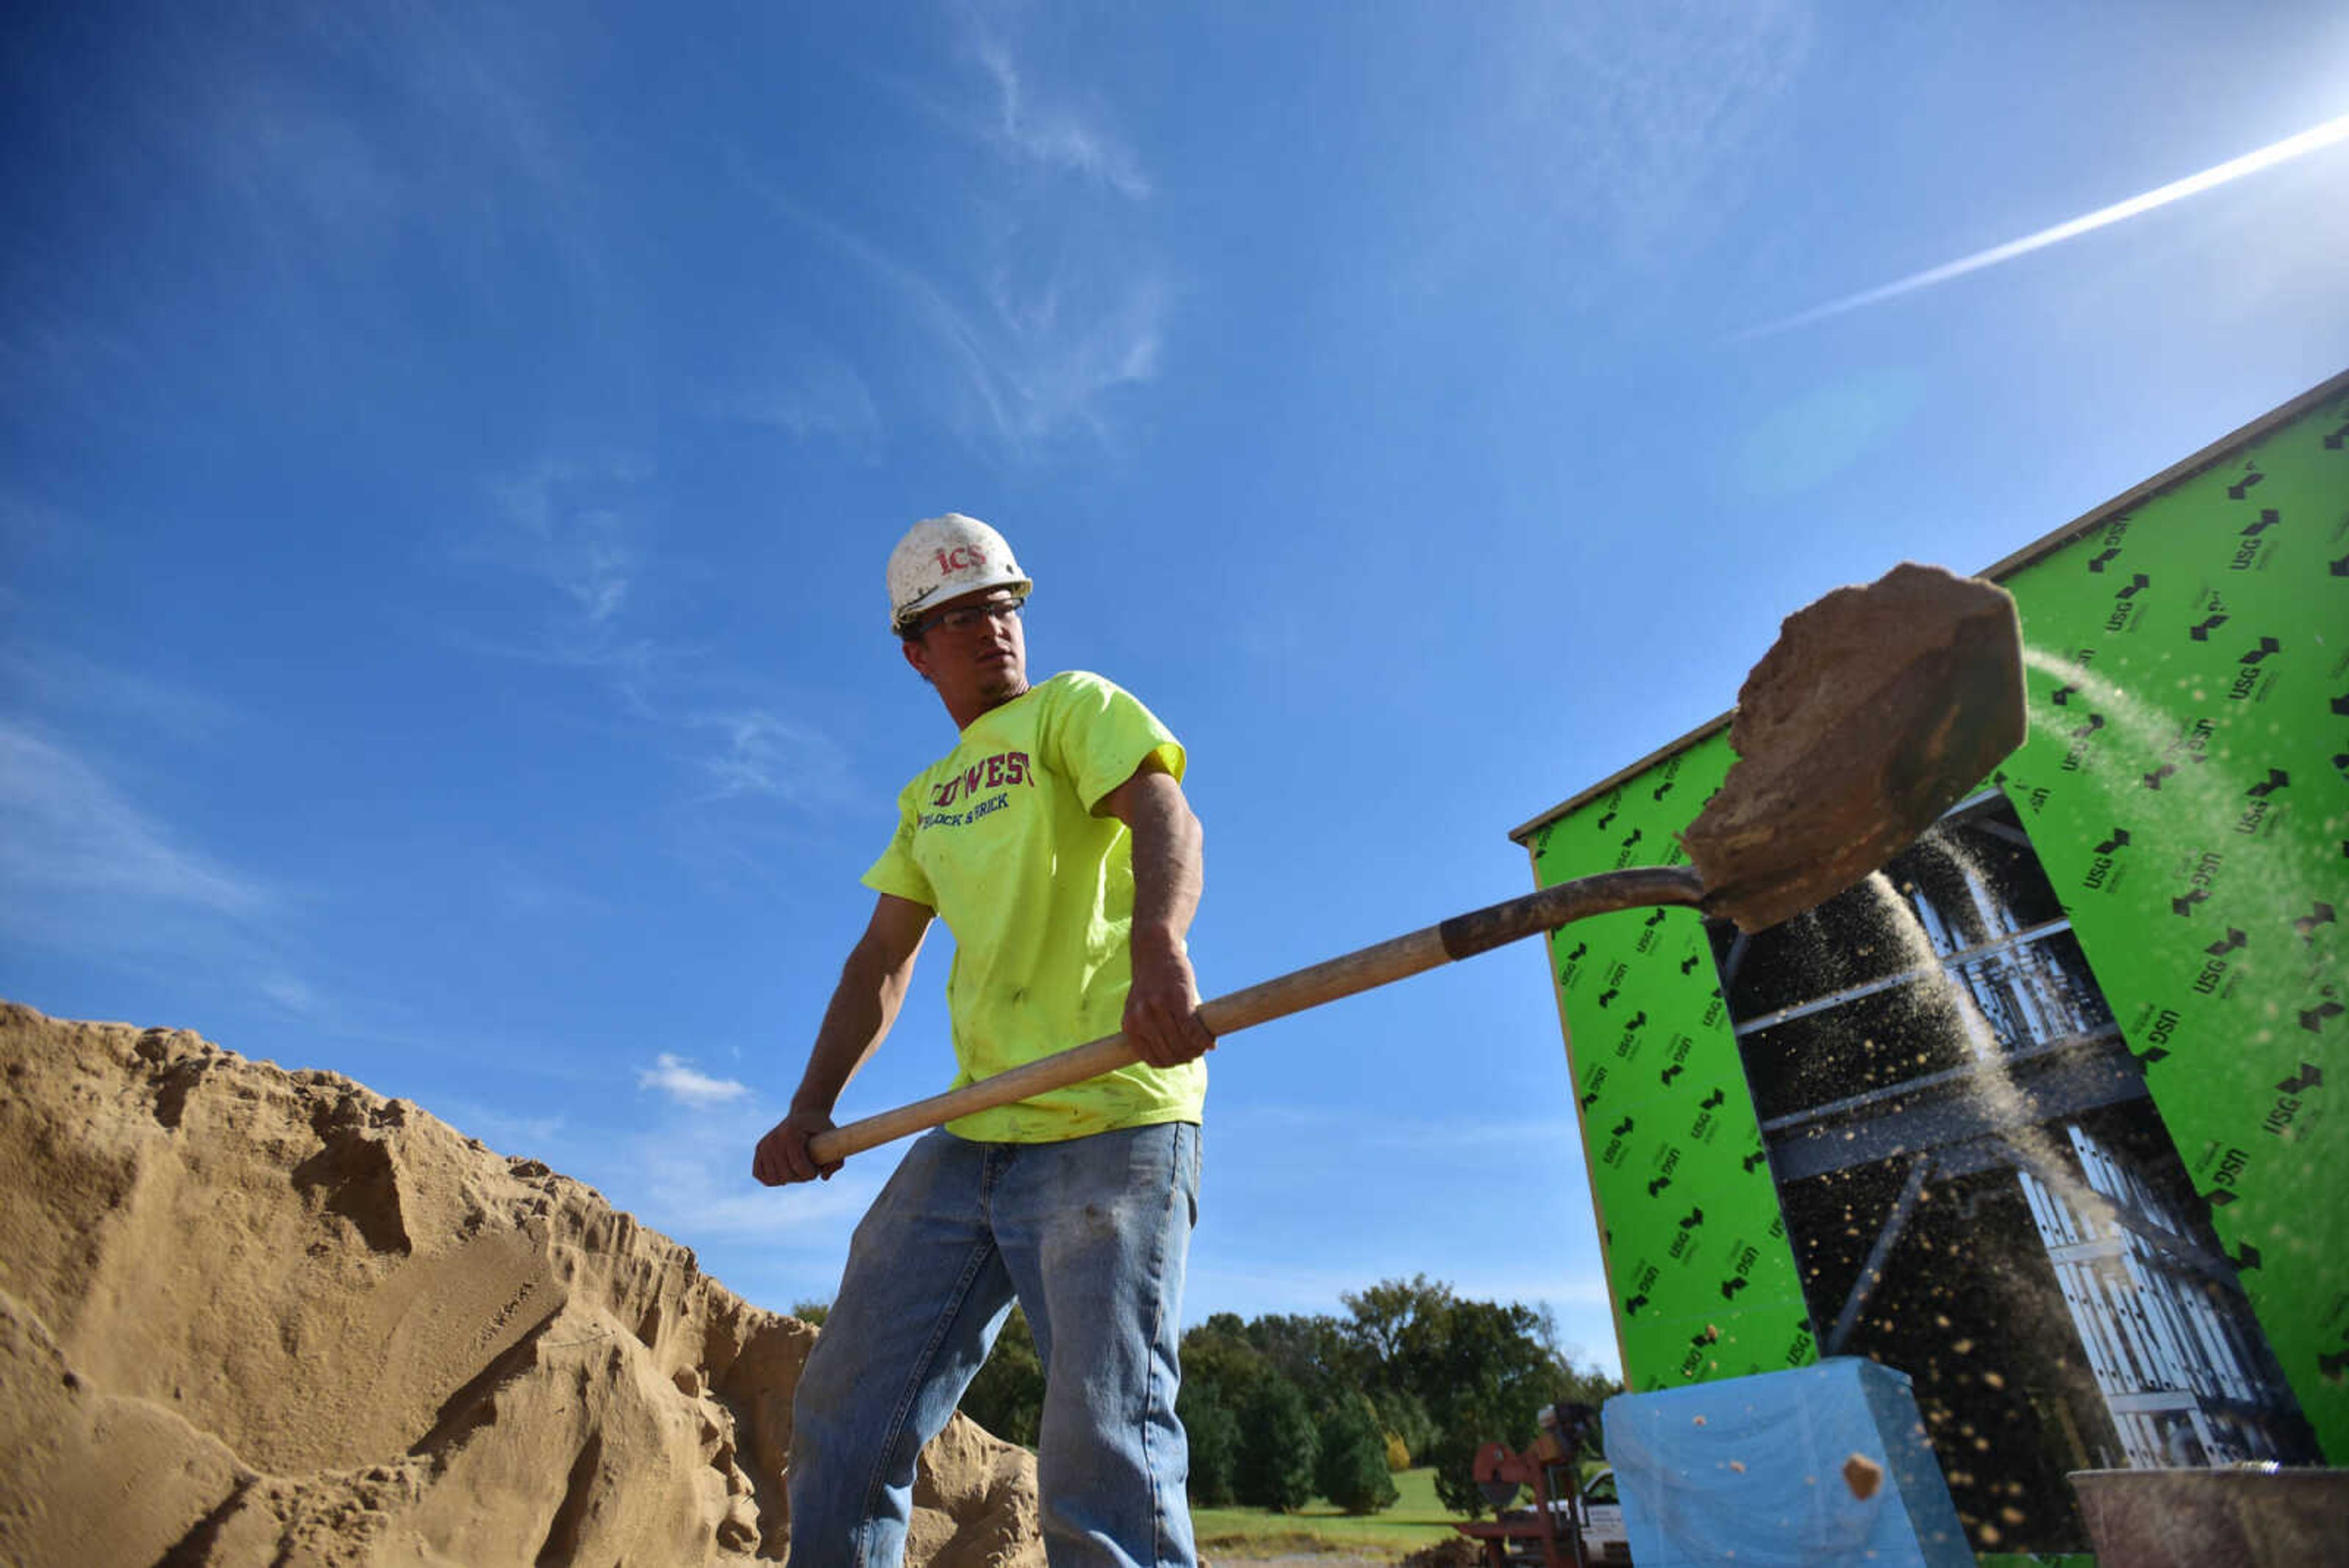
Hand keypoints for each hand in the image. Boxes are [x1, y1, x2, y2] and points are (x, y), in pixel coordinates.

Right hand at [753, 1107, 841, 1186]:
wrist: (805, 1113)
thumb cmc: (820, 1128)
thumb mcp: (833, 1139)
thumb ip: (836, 1160)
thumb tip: (824, 1178)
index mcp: (791, 1134)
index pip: (799, 1166)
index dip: (811, 1174)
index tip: (817, 1170)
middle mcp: (775, 1138)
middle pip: (786, 1175)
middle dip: (801, 1178)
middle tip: (809, 1169)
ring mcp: (765, 1144)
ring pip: (773, 1178)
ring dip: (788, 1180)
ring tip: (797, 1170)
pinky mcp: (759, 1149)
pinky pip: (759, 1174)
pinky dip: (771, 1179)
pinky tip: (783, 1173)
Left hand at [1124, 940, 1215, 1068]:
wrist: (1154, 950)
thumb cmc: (1151, 982)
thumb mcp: (1139, 1008)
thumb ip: (1148, 1030)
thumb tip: (1171, 1057)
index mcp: (1130, 1026)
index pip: (1153, 1059)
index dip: (1171, 1063)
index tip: (1182, 1059)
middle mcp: (1142, 1019)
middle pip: (1170, 1054)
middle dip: (1186, 1058)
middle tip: (1197, 1053)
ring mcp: (1159, 1009)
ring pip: (1182, 1044)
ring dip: (1197, 1051)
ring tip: (1204, 1047)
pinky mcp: (1177, 999)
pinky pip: (1192, 1029)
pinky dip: (1203, 1039)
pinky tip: (1210, 1042)